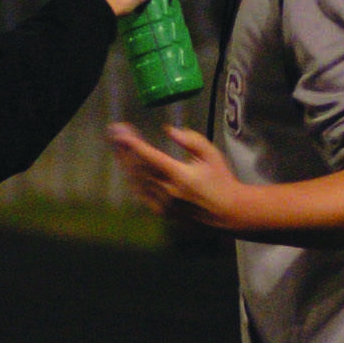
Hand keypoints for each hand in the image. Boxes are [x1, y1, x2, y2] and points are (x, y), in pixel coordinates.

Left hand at [107, 122, 245, 228]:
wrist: (228, 212)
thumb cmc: (221, 180)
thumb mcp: (211, 155)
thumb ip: (191, 140)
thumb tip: (170, 130)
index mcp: (180, 175)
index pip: (150, 157)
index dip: (133, 144)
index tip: (121, 132)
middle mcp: (167, 191)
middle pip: (138, 168)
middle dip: (124, 149)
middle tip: (115, 134)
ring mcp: (162, 203)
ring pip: (136, 180)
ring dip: (124, 162)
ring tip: (117, 147)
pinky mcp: (161, 212)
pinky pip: (140, 193)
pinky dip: (132, 178)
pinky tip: (127, 167)